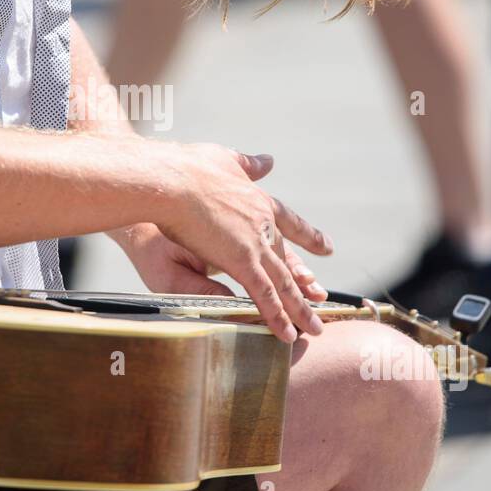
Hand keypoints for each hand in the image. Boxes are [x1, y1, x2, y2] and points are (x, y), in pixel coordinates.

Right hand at [149, 143, 333, 342]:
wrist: (165, 179)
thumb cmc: (182, 168)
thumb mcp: (222, 158)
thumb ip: (245, 164)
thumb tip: (268, 161)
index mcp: (255, 200)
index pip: (286, 223)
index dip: (306, 237)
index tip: (326, 247)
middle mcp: (262, 221)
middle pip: (287, 257)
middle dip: (302, 279)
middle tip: (320, 295)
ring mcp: (254, 241)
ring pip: (283, 281)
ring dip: (299, 307)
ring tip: (315, 327)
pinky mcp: (240, 258)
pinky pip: (264, 293)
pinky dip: (276, 315)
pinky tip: (287, 333)